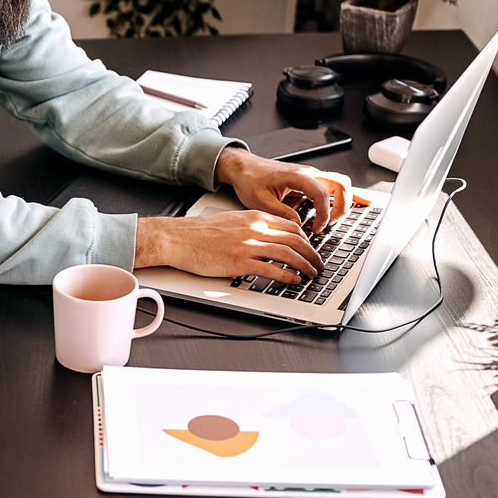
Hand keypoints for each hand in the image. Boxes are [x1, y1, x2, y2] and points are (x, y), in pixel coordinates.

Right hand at [134, 209, 323, 284]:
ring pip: (289, 254)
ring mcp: (249, 245)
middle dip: (312, 254)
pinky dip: (287, 275)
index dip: (307, 240)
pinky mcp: (241, 262)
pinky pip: (272, 269)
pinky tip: (294, 280)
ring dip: (305, 266)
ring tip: (311, 274)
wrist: (179, 238)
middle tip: (318, 264)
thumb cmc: (198, 233)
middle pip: (296, 240)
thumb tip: (265, 240)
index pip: (292, 226)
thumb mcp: (231, 222)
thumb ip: (250, 227)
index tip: (310, 249)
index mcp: (254, 217)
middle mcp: (255, 229)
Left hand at [215, 147, 349, 233]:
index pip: (322, 195)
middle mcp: (309, 173)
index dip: (323, 215)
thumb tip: (298, 226)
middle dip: (342, 206)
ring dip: (344, 201)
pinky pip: (333, 185)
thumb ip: (281, 214)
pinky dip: (346, 194)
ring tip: (337, 219)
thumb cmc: (250, 179)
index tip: (316, 229)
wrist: (244, 168)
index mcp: (298, 176)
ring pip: (340, 184)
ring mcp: (311, 176)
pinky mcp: (309, 181)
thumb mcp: (261, 202)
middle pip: (340, 185)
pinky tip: (359, 201)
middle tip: (331, 224)